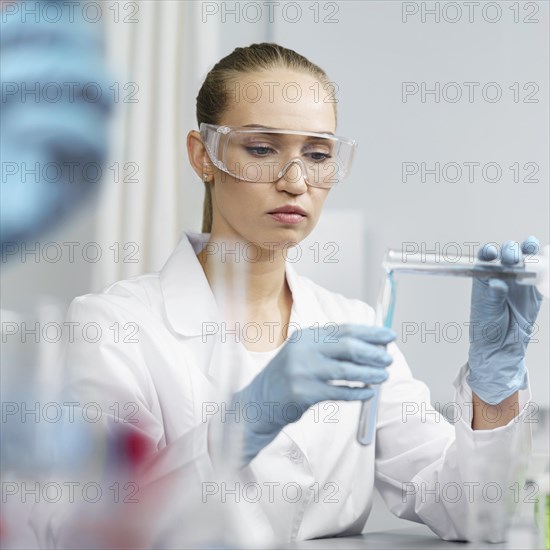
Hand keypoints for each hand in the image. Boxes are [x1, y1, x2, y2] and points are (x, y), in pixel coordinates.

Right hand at [231, 324, 395, 463]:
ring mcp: (302, 371)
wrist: (260, 401)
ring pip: (346, 371)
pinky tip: (368, 393)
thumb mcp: (304, 354)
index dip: (369, 333)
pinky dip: (356, 392)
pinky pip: (338, 392)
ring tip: (384, 376)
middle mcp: (303, 350)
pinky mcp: (303, 393)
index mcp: (306, 336)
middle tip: (388, 358)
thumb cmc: (288, 376)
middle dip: (372, 353)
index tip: (388, 336)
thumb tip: (369, 346)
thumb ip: (330, 348)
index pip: (344, 330)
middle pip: (347, 347)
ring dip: (368, 374)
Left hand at [467, 237, 542, 404]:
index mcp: (484, 277)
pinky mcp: (535, 289)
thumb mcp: (487, 311)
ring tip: (530, 249)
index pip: (486, 257)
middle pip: (507, 253)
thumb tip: (497, 283)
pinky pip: (542, 272)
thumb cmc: (486, 328)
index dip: (489, 251)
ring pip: (526, 257)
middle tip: (513, 260)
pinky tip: (546, 261)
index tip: (492, 254)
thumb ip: (493, 296)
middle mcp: (501, 274)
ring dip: (529, 249)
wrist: (502, 346)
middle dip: (511, 251)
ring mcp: (519, 280)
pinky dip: (545, 264)